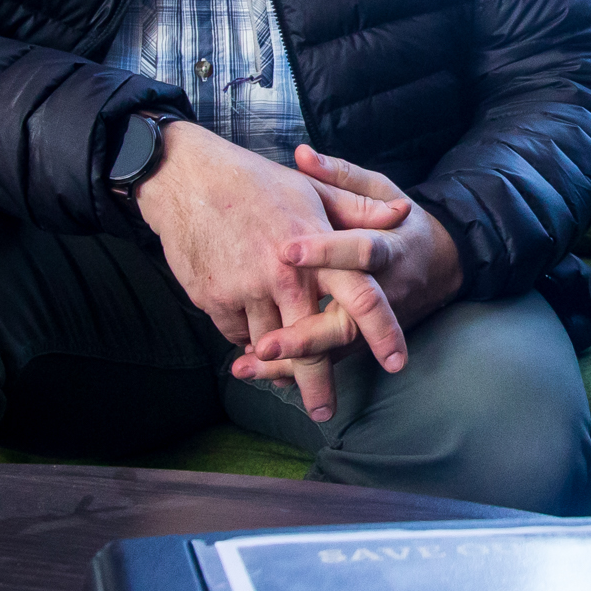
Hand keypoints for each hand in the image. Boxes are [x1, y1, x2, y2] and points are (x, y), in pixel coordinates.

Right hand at [134, 122, 410, 420]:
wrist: (187, 180)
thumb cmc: (257, 184)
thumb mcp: (313, 190)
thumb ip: (360, 210)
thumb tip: (403, 215)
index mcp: (318, 248)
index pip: (361, 297)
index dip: (382, 331)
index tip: (396, 363)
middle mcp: (285, 273)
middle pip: (311, 339)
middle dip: (318, 382)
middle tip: (326, 411)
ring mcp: (246, 288)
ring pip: (269, 341)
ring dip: (276, 357)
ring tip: (281, 373)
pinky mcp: (213, 298)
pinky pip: (236, 333)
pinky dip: (245, 336)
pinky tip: (249, 332)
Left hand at [239, 148, 465, 380]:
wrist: (444, 263)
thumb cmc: (402, 223)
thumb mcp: (381, 190)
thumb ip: (340, 176)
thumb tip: (301, 154)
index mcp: (391, 247)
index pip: (361, 251)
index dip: (327, 252)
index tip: (286, 251)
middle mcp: (387, 291)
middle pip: (350, 319)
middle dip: (307, 335)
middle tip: (265, 342)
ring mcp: (379, 321)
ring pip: (338, 347)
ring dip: (295, 362)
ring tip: (250, 365)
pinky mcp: (369, 338)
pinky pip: (333, 357)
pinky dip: (298, 368)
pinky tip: (261, 371)